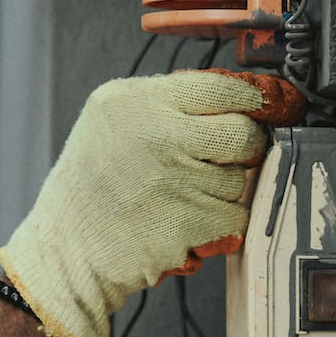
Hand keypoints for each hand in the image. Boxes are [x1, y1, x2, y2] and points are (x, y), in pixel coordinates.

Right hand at [0, 71, 301, 336]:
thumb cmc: (89, 189)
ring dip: (224, 191)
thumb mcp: (110, 121)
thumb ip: (167, 103)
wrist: (65, 250)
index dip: (255, 99)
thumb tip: (240, 99)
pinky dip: (220, 224)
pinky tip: (187, 222)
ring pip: (241, 179)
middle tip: (221, 161)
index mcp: (133, 101)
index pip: (221, 86)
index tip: (270, 107)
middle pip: (243, 132)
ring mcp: (174, 179)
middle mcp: (155, 134)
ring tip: (182, 197)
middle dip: (243, 149)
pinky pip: (236, 216)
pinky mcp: (188, 222)